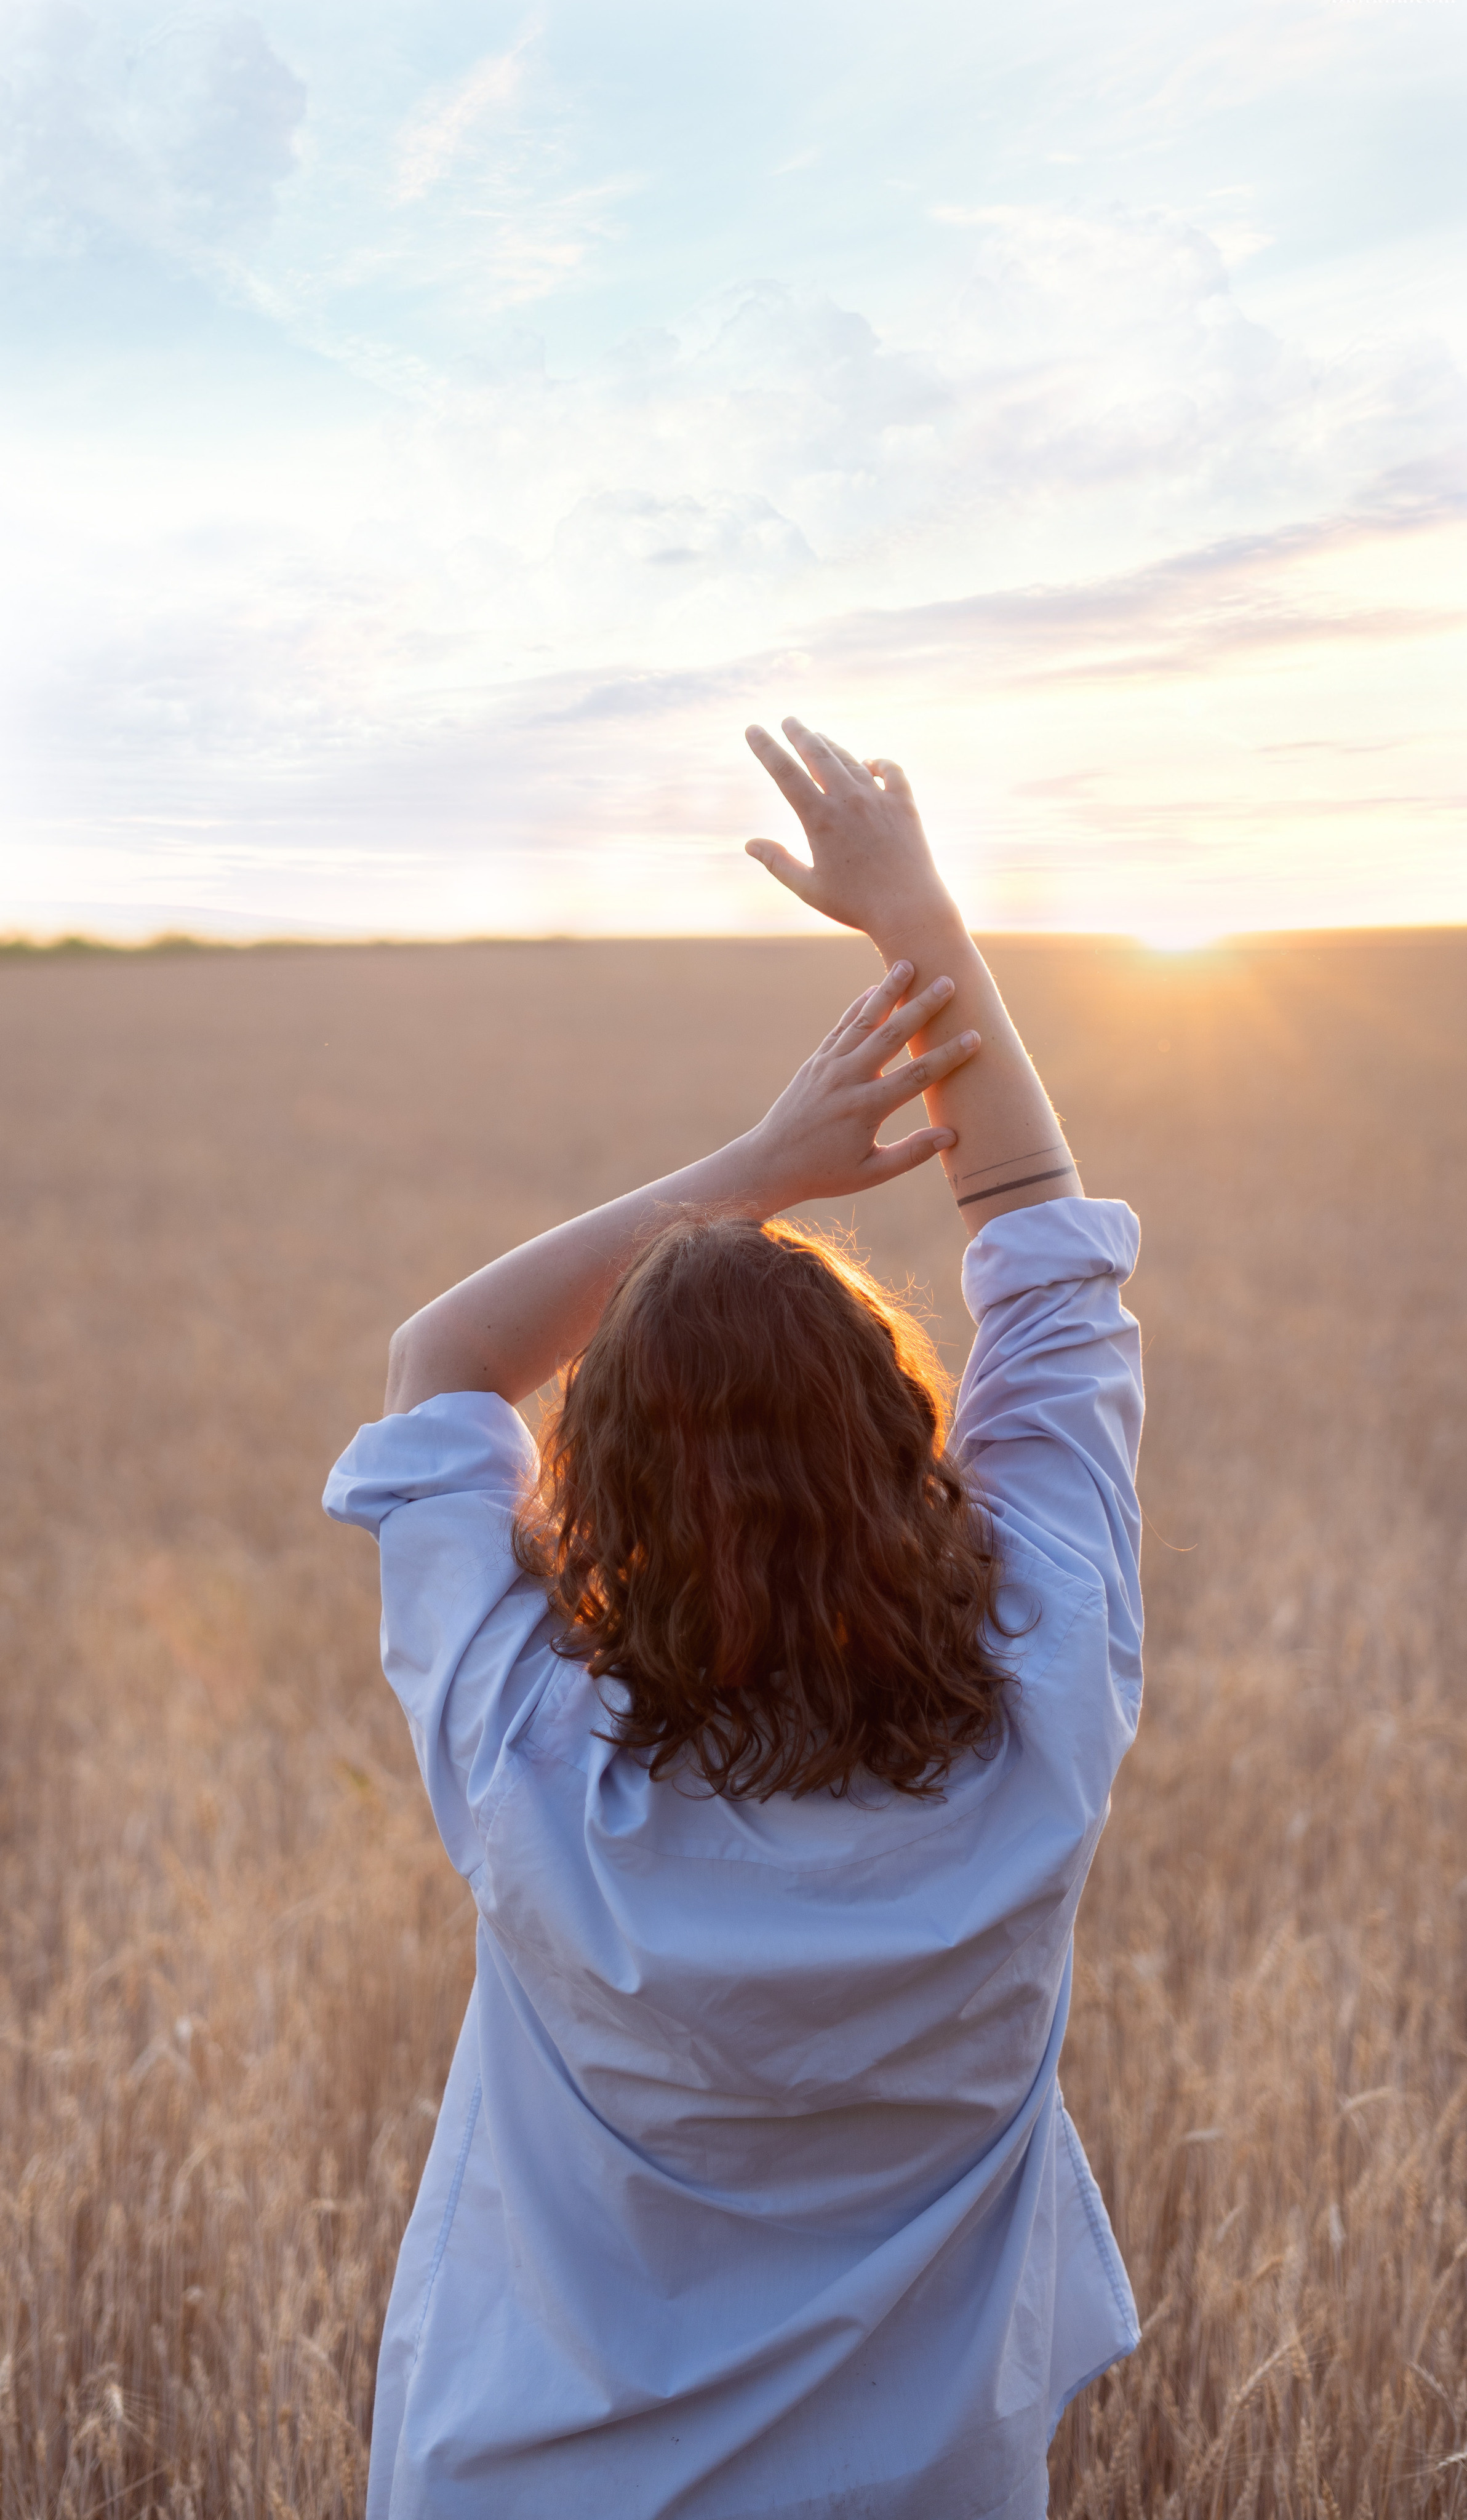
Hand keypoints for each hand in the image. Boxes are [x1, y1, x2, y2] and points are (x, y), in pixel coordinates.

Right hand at [745, 717, 952, 942]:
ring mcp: (879, 799)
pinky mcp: (904, 805)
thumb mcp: (808, 888)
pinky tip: (870, 763)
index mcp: (819, 818)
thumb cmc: (855, 905)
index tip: (753, 729)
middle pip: (818, 754)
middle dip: (800, 734)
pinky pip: (891, 772)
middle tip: (789, 721)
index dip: (766, 748)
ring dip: (832, 746)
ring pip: (850, 760)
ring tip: (819, 737)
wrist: (909, 909)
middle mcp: (849, 800)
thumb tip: (749, 844)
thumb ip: (778, 862)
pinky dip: (878, 763)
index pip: (785, 772)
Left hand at [747, 961, 979, 1207]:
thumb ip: (911, 1154)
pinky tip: (874, 988)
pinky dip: (858, 1006)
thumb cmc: (825, 1173)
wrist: (770, 1162)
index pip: (916, 1077)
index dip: (947, 1056)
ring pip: (863, 1021)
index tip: (973, 1037)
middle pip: (891, 1035)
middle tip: (948, 982)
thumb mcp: (871, 1172)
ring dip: (887, 991)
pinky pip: (841, 1027)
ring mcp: (829, 1066)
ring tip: (907, 964)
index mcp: (866, 1108)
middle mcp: (847, 1079)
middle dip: (921, 1007)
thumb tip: (951, 1135)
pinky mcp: (817, 1061)